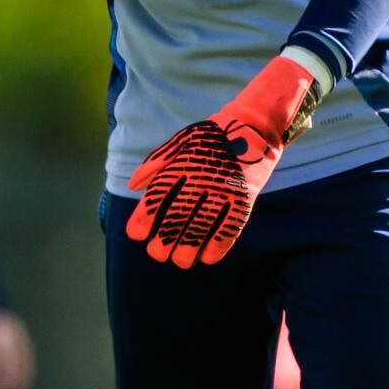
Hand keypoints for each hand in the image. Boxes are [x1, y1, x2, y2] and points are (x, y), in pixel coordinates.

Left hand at [126, 54, 322, 266]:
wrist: (256, 128)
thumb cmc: (213, 137)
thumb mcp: (184, 139)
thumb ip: (157, 162)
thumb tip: (132, 186)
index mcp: (185, 161)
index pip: (158, 195)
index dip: (143, 219)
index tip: (136, 235)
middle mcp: (204, 176)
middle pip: (178, 217)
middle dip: (163, 241)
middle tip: (158, 253)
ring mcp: (226, 188)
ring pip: (202, 228)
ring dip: (187, 250)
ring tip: (180, 259)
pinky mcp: (245, 198)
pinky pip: (229, 228)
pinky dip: (217, 247)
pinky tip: (207, 257)